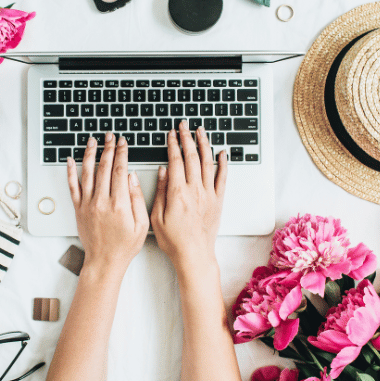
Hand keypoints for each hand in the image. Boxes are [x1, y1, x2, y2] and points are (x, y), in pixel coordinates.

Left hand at [67, 133, 148, 274]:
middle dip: (108, 149)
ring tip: (92, 141)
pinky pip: (72, 187)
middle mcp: (101, 201)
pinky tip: (71, 160)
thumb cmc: (125, 246)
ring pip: (87, 173)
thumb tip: (132, 177)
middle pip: (104, 168)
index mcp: (119, 204)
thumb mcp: (142, 225)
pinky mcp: (78, 209)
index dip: (122, 153)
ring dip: (90, 154)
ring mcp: (88, 204)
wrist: (104, 261)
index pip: (120, 170)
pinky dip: (70, 172)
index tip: (123, 143)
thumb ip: (137, 198)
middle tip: (110, 137)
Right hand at [151, 122, 227, 273]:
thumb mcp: (157, 216)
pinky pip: (222, 178)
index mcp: (178, 193)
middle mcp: (195, 190)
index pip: (175, 161)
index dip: (173, 144)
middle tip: (184, 126)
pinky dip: (223, 163)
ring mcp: (208, 194)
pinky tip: (222, 153)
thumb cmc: (174, 240)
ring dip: (204, 144)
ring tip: (200, 131)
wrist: (194, 254)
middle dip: (187, 138)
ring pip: (207, 163)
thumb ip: (161, 191)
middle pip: (191, 157)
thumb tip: (163, 170)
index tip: (171, 134)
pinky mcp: (218, 200)